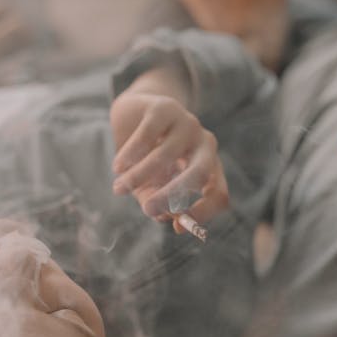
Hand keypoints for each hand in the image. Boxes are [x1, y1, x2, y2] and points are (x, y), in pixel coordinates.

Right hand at [109, 90, 228, 230]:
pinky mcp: (166, 107)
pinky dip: (130, 155)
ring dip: (138, 176)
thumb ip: (157, 202)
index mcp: (209, 167)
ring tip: (118, 188)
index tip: (177, 228)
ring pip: (165, 156)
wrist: (134, 115)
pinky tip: (118, 166)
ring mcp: (188, 123)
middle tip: (147, 209)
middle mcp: (205, 144)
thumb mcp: (152, 185)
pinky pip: (147, 137)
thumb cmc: (147, 157)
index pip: (219, 194)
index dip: (203, 213)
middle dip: (172, 195)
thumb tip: (161, 216)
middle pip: (199, 173)